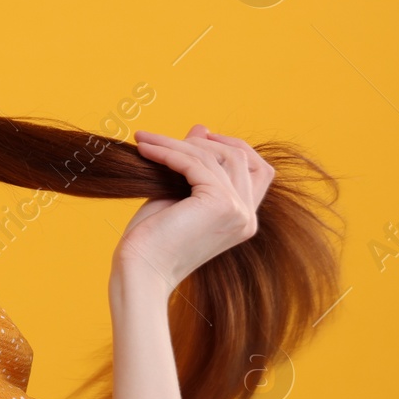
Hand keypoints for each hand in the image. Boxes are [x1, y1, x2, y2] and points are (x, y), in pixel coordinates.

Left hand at [117, 125, 275, 292]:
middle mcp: (247, 216)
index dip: (232, 147)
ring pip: (213, 156)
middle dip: (200, 141)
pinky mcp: (220, 204)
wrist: (140, 271)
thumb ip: (193, 166)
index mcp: (243, 218)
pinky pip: (194, 163)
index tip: (197, 138)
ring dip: (174, 142)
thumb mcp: (177, 194)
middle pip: (238, 157)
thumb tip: (202, 127)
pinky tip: (144, 148)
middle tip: (159, 139)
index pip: (259, 170)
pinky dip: (167, 151)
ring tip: (144, 140)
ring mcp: (237, 211)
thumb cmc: (153, 240)